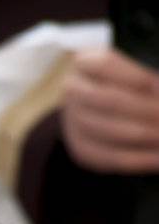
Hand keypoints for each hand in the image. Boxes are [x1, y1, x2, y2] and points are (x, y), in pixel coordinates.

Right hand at [61, 47, 158, 173]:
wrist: (92, 105)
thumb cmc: (121, 81)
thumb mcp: (129, 69)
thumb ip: (146, 79)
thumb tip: (158, 93)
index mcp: (83, 63)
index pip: (107, 66)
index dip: (137, 77)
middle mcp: (72, 92)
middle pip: (110, 101)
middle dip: (147, 110)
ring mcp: (72, 123)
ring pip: (111, 132)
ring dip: (146, 136)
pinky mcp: (81, 149)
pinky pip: (111, 158)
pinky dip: (140, 160)